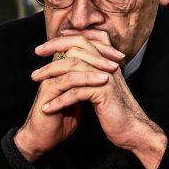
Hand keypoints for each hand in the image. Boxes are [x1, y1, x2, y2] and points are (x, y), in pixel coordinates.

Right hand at [14, 29, 122, 162]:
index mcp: (61, 70)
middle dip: (100, 52)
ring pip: (73, 62)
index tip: (120, 55)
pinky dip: (87, 78)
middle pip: (76, 49)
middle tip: (119, 57)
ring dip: (95, 64)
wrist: (44, 139)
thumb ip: (87, 86)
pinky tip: (102, 81)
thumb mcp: (80, 100)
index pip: (80, 49)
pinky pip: (69, 79)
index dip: (100, 49)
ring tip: (113, 68)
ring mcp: (50, 79)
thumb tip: (104, 76)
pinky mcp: (48, 91)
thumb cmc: (61, 121)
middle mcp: (54, 71)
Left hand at [24, 30, 167, 168]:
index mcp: (106, 62)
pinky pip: (76, 92)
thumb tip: (73, 63)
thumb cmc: (116, 111)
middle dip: (54, 48)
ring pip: (73, 67)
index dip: (65, 39)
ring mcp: (106, 78)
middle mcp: (107, 65)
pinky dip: (59, 100)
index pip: (84, 40)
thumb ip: (91, 73)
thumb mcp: (102, 87)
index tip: (46, 44)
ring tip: (35, 80)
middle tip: (37, 53)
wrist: (132, 129)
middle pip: (78, 47)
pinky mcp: (103, 93)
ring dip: (51, 73)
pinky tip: (48, 107)